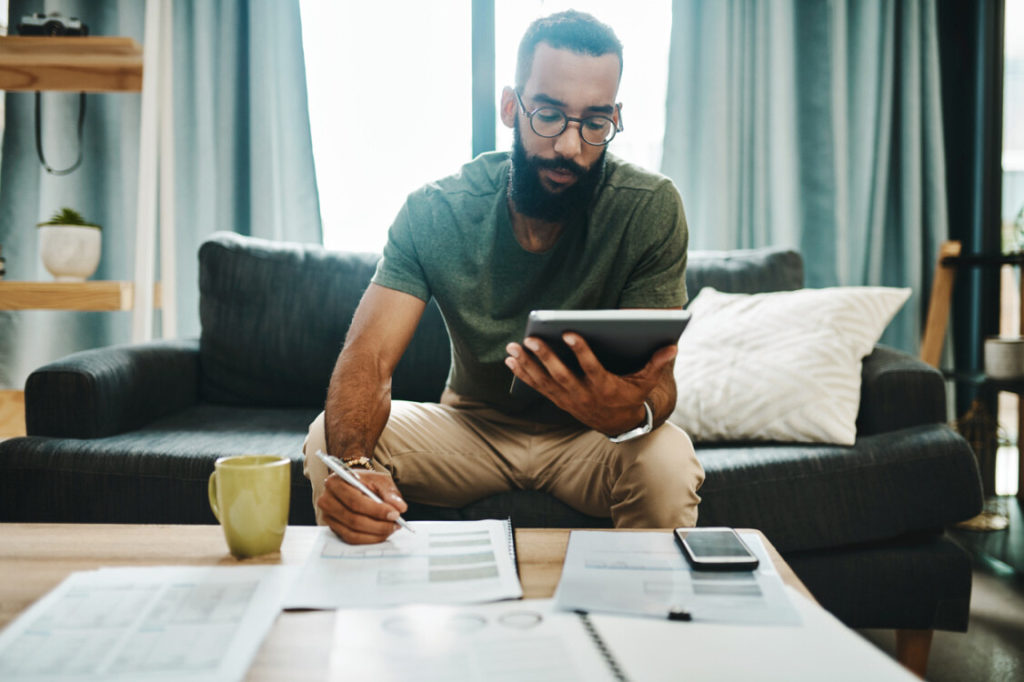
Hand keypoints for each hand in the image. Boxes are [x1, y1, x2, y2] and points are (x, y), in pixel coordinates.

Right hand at [316, 469, 408, 543]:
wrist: (354, 483)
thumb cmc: (366, 481)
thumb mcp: (380, 480)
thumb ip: (390, 494)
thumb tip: (400, 508)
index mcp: (335, 482)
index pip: (355, 501)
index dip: (376, 510)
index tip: (394, 514)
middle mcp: (327, 500)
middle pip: (353, 519)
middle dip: (378, 525)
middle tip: (395, 525)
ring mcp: (328, 516)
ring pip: (352, 532)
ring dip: (375, 534)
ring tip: (391, 529)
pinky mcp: (333, 528)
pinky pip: (351, 538)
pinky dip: (369, 539)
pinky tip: (382, 534)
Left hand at [505, 333, 676, 435]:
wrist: (617, 425)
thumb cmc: (631, 396)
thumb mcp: (644, 382)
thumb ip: (656, 364)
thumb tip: (672, 345)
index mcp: (604, 386)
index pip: (591, 367)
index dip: (580, 350)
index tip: (569, 332)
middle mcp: (583, 394)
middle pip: (561, 374)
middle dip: (545, 357)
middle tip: (531, 339)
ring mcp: (568, 399)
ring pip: (544, 381)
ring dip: (527, 365)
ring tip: (513, 347)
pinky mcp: (558, 400)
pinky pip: (537, 386)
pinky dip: (523, 373)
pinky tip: (511, 360)